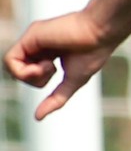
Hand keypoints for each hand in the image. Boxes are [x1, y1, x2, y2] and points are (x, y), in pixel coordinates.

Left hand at [5, 8, 120, 119]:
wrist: (100, 33)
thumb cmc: (93, 54)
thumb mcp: (73, 82)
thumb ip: (56, 99)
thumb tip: (37, 117)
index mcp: (47, 52)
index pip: (28, 72)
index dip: (37, 80)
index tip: (55, 72)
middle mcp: (36, 44)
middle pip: (17, 71)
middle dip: (33, 79)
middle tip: (52, 69)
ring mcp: (32, 39)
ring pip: (11, 66)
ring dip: (30, 75)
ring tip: (50, 66)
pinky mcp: (29, 36)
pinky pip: (10, 60)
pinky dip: (26, 70)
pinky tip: (46, 64)